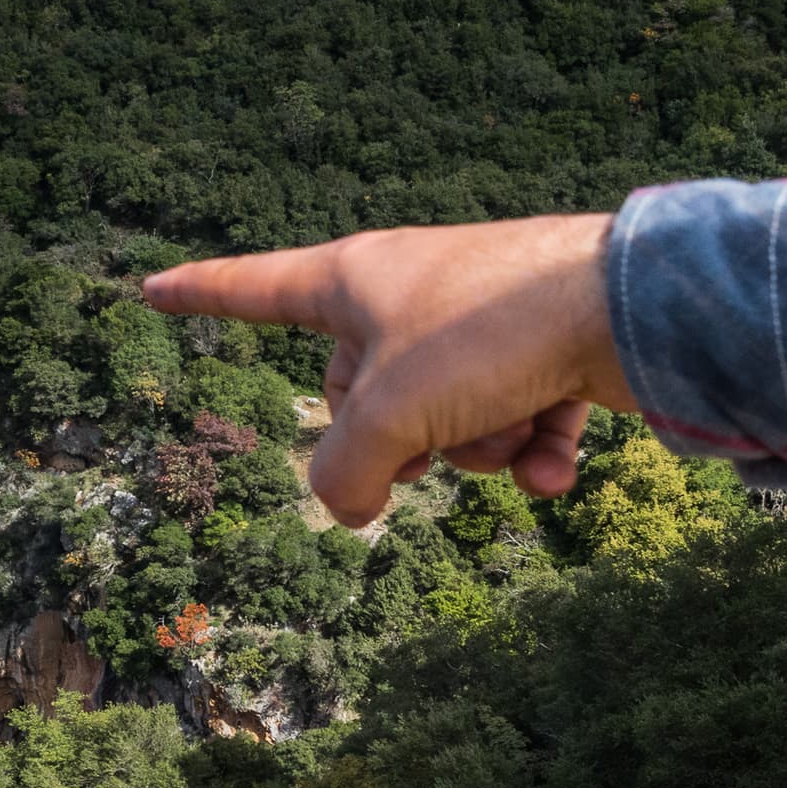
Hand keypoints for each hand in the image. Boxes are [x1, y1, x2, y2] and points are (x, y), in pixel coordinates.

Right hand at [142, 216, 638, 525]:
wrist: (633, 306)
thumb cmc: (490, 333)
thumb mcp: (388, 414)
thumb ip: (344, 473)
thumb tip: (351, 507)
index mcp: (352, 280)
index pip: (252, 289)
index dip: (200, 295)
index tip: (153, 289)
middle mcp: (409, 295)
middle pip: (358, 392)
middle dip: (396, 436)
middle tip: (428, 443)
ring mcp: (478, 324)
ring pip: (442, 418)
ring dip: (475, 446)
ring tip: (510, 431)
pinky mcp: (544, 350)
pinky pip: (514, 423)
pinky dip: (533, 451)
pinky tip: (558, 465)